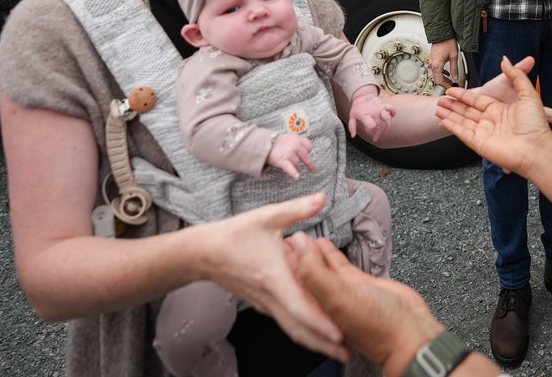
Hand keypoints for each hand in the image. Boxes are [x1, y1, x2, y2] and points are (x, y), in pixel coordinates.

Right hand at [197, 193, 345, 359]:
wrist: (203, 254)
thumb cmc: (234, 235)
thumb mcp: (267, 217)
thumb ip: (297, 209)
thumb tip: (322, 197)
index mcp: (273, 277)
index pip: (299, 306)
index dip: (320, 322)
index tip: (339, 333)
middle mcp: (270, 296)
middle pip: (299, 328)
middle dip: (324, 344)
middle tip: (348, 354)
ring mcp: (265, 304)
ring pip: (293, 329)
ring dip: (315, 341)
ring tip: (338, 350)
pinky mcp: (263, 304)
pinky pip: (286, 321)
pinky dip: (303, 330)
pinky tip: (317, 331)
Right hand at [267, 133, 316, 178]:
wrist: (266, 143)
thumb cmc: (280, 143)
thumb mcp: (291, 138)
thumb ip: (300, 143)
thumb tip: (308, 152)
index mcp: (298, 139)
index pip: (309, 146)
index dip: (309, 151)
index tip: (307, 154)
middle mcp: (295, 145)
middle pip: (306, 156)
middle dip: (309, 163)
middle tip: (312, 169)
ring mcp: (289, 153)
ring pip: (298, 163)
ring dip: (296, 167)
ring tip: (292, 166)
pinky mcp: (282, 161)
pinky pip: (290, 168)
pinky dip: (293, 172)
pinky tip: (296, 176)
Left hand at [291, 233, 442, 373]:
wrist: (410, 331)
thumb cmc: (376, 324)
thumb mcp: (338, 297)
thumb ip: (315, 273)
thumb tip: (298, 245)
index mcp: (315, 308)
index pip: (291, 281)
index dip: (282, 261)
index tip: (273, 240)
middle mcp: (326, 301)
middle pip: (303, 273)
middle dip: (293, 255)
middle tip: (282, 234)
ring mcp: (343, 292)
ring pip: (320, 268)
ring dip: (310, 252)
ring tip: (299, 233)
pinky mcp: (359, 285)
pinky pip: (338, 266)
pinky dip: (330, 254)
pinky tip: (324, 242)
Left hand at [347, 86, 395, 141]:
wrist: (363, 96)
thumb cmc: (358, 108)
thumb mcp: (352, 117)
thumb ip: (352, 127)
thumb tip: (353, 136)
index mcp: (365, 115)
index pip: (371, 125)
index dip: (371, 131)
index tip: (370, 132)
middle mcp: (374, 112)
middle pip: (378, 125)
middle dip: (377, 133)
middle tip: (375, 138)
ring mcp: (380, 109)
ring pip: (387, 118)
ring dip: (388, 125)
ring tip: (386, 130)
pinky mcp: (384, 105)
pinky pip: (391, 109)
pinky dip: (393, 113)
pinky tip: (391, 117)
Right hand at [428, 38, 460, 88]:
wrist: (442, 33)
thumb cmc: (447, 42)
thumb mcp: (453, 57)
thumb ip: (454, 69)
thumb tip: (456, 77)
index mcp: (437, 65)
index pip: (439, 81)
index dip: (445, 86)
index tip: (451, 87)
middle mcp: (432, 64)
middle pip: (436, 78)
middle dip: (444, 83)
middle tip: (451, 85)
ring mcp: (431, 61)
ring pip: (436, 74)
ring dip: (443, 78)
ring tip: (450, 80)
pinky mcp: (433, 58)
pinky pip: (435, 68)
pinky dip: (441, 72)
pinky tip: (447, 72)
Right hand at [436, 56, 551, 175]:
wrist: (536, 148)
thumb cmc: (535, 124)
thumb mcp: (528, 94)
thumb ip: (516, 75)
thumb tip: (505, 60)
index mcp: (500, 110)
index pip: (477, 100)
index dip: (464, 94)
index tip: (451, 89)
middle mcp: (491, 121)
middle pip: (467, 111)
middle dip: (453, 104)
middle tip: (440, 98)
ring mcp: (484, 133)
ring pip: (462, 121)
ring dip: (449, 114)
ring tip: (437, 107)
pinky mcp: (479, 144)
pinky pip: (462, 133)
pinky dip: (452, 126)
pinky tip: (442, 120)